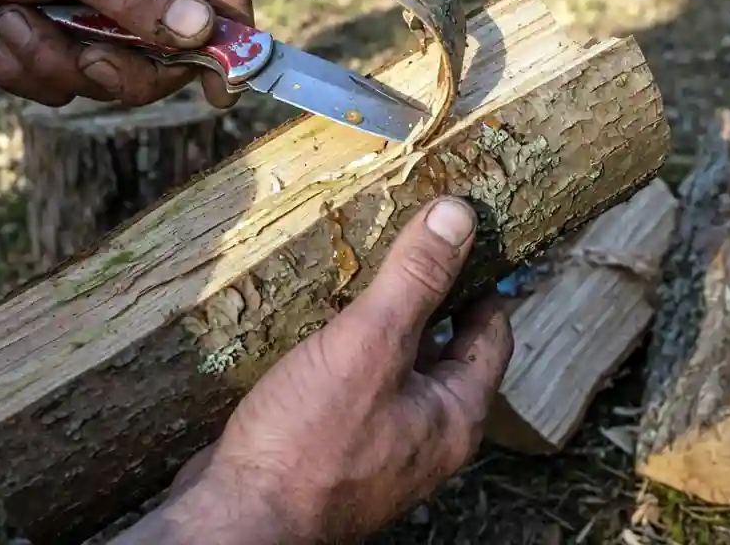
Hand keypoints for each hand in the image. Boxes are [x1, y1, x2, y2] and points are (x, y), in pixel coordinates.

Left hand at [0, 0, 252, 108]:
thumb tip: (203, 31)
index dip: (232, 36)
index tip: (224, 89)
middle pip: (171, 51)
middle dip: (120, 65)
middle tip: (83, 57)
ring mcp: (90, 10)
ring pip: (112, 77)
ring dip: (54, 62)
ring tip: (11, 22)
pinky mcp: (53, 41)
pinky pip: (63, 85)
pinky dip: (22, 68)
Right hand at [120, 196, 513, 543]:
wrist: (239, 520)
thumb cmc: (309, 443)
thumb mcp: (371, 344)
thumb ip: (416, 280)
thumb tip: (457, 216)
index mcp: (454, 414)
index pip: (490, 333)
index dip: (482, 280)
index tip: (465, 234)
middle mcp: (425, 433)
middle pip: (443, 349)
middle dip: (428, 295)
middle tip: (409, 238)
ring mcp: (377, 443)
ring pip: (392, 366)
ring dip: (381, 322)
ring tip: (360, 267)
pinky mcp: (329, 445)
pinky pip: (351, 385)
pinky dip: (344, 350)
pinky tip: (316, 322)